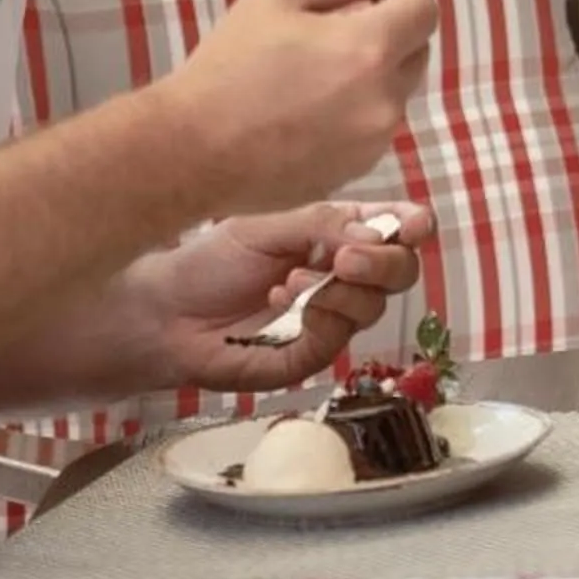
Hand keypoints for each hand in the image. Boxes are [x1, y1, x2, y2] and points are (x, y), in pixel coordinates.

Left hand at [125, 199, 437, 394]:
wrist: (165, 312)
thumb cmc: (210, 263)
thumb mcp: (266, 226)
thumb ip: (323, 224)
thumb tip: (377, 234)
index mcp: (339, 235)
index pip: (396, 228)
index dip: (413, 226)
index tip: (413, 226)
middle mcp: (344, 276)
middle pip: (401, 271)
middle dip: (382, 262)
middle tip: (345, 258)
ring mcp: (332, 318)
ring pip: (374, 306)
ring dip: (340, 290)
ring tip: (290, 279)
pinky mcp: (312, 354)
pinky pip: (339, 337)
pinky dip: (316, 315)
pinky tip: (279, 299)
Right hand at [163, 0, 440, 213]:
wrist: (192, 150)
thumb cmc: (229, 63)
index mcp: (371, 48)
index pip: (426, 9)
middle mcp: (385, 99)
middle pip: (417, 51)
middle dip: (393, 31)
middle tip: (339, 28)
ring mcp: (374, 143)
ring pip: (396, 93)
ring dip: (374, 74)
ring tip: (316, 72)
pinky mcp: (357, 172)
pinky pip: (374, 129)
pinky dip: (358, 111)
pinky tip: (310, 110)